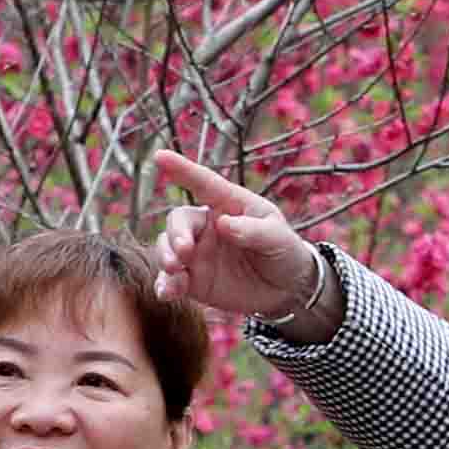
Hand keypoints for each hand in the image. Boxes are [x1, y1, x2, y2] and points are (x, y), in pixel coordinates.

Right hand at [148, 151, 330, 337]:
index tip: (160, 156)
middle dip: (176, 233)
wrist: (287, 289)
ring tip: (175, 269)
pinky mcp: (193, 280)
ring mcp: (197, 253)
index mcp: (228, 205)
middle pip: (179, 220)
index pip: (204, 183)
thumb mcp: (277, 238)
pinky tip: (167, 292)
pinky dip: (166, 284)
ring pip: (168, 247)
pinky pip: (171, 279)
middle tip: (184, 250)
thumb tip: (222, 224)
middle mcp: (207, 226)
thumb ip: (252, 231)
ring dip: (166, 257)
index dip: (182, 169)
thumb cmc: (284, 251)